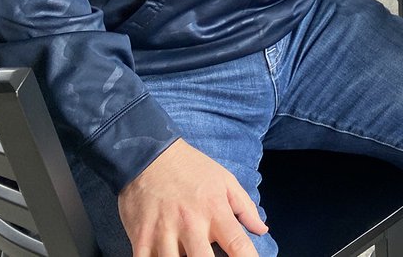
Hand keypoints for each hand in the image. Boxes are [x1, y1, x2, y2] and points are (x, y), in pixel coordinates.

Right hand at [117, 139, 266, 255]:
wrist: (149, 155)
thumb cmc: (192, 168)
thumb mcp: (225, 180)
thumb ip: (245, 207)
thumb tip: (262, 230)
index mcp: (215, 210)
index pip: (237, 244)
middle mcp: (191, 224)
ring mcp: (164, 232)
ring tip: (188, 256)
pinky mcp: (141, 238)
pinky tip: (165, 256)